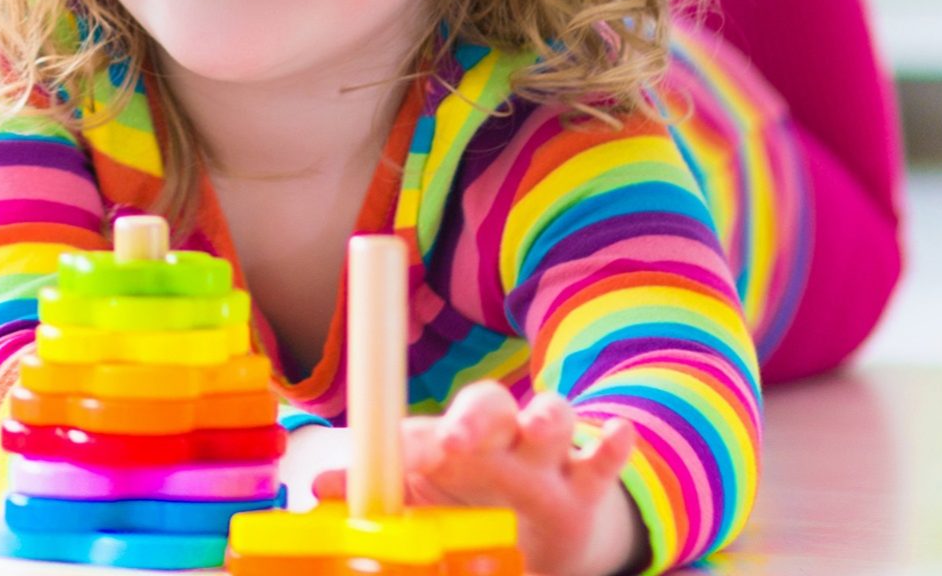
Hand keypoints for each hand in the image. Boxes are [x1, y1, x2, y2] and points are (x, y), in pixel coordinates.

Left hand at [402, 381, 643, 575]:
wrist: (535, 538)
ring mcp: (547, 461)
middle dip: (475, 416)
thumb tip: (324, 487)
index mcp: (455, 438)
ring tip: (540, 426)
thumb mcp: (423, 500)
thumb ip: (382, 492)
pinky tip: (617, 434)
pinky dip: (612, 447)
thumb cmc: (470, 505)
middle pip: (492, 404)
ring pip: (553, 419)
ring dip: (547, 417)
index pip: (434, 426)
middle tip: (456, 439)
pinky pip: (602, 463)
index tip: (403, 457)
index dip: (417, 440)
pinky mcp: (585, 490)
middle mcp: (501, 439)